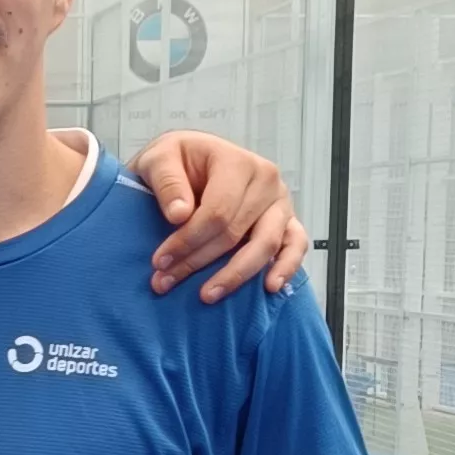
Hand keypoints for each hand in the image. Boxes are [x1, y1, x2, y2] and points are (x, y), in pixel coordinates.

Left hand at [126, 129, 312, 301]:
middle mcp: (265, 180)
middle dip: (198, 262)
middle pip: (235, 233)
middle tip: (165, 281)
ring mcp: (280, 202)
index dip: (187, 240)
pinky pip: (295, 245)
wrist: (192, 162)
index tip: (159, 261)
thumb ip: (167, 181)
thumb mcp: (158, 159)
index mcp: (237, 162)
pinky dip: (286, 267)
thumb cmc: (177, 161)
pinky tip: (270, 287)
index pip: (216, 211)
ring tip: (207, 295)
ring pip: (264, 245)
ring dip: (234, 275)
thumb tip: (179, 215)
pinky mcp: (287, 221)